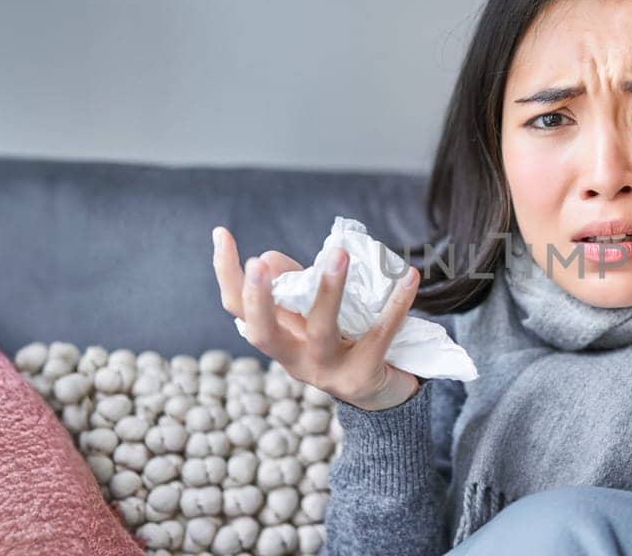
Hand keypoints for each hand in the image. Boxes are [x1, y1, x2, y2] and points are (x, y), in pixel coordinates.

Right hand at [211, 226, 420, 410]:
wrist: (382, 398)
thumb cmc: (345, 345)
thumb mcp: (314, 318)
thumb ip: (296, 289)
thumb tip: (269, 257)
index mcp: (278, 340)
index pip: (238, 309)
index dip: (226, 273)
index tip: (222, 233)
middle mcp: (294, 360)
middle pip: (264, 332)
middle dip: (258, 299)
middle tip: (258, 262)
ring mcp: (327, 372)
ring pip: (321, 331)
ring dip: (328, 290)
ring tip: (338, 255)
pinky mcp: (362, 377)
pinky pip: (379, 336)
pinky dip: (395, 304)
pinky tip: (409, 277)